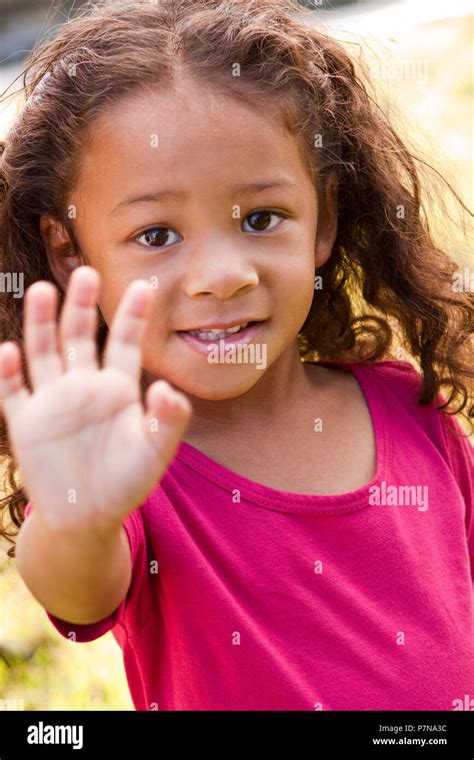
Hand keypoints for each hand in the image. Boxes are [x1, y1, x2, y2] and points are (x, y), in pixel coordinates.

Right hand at [0, 266, 191, 534]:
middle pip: (79, 337)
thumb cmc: (126, 483)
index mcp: (117, 390)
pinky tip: (9, 351)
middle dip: (81, 306)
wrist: (87, 517)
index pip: (124, 344)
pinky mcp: (27, 423)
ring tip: (43, 289)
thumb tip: (169, 389)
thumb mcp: (156, 452)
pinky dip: (9, 373)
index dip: (133, 316)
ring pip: (44, 353)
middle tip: (87, 272)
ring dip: (41, 323)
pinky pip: (13, 392)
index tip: (144, 284)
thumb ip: (168, 420)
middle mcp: (83, 387)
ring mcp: (52, 402)